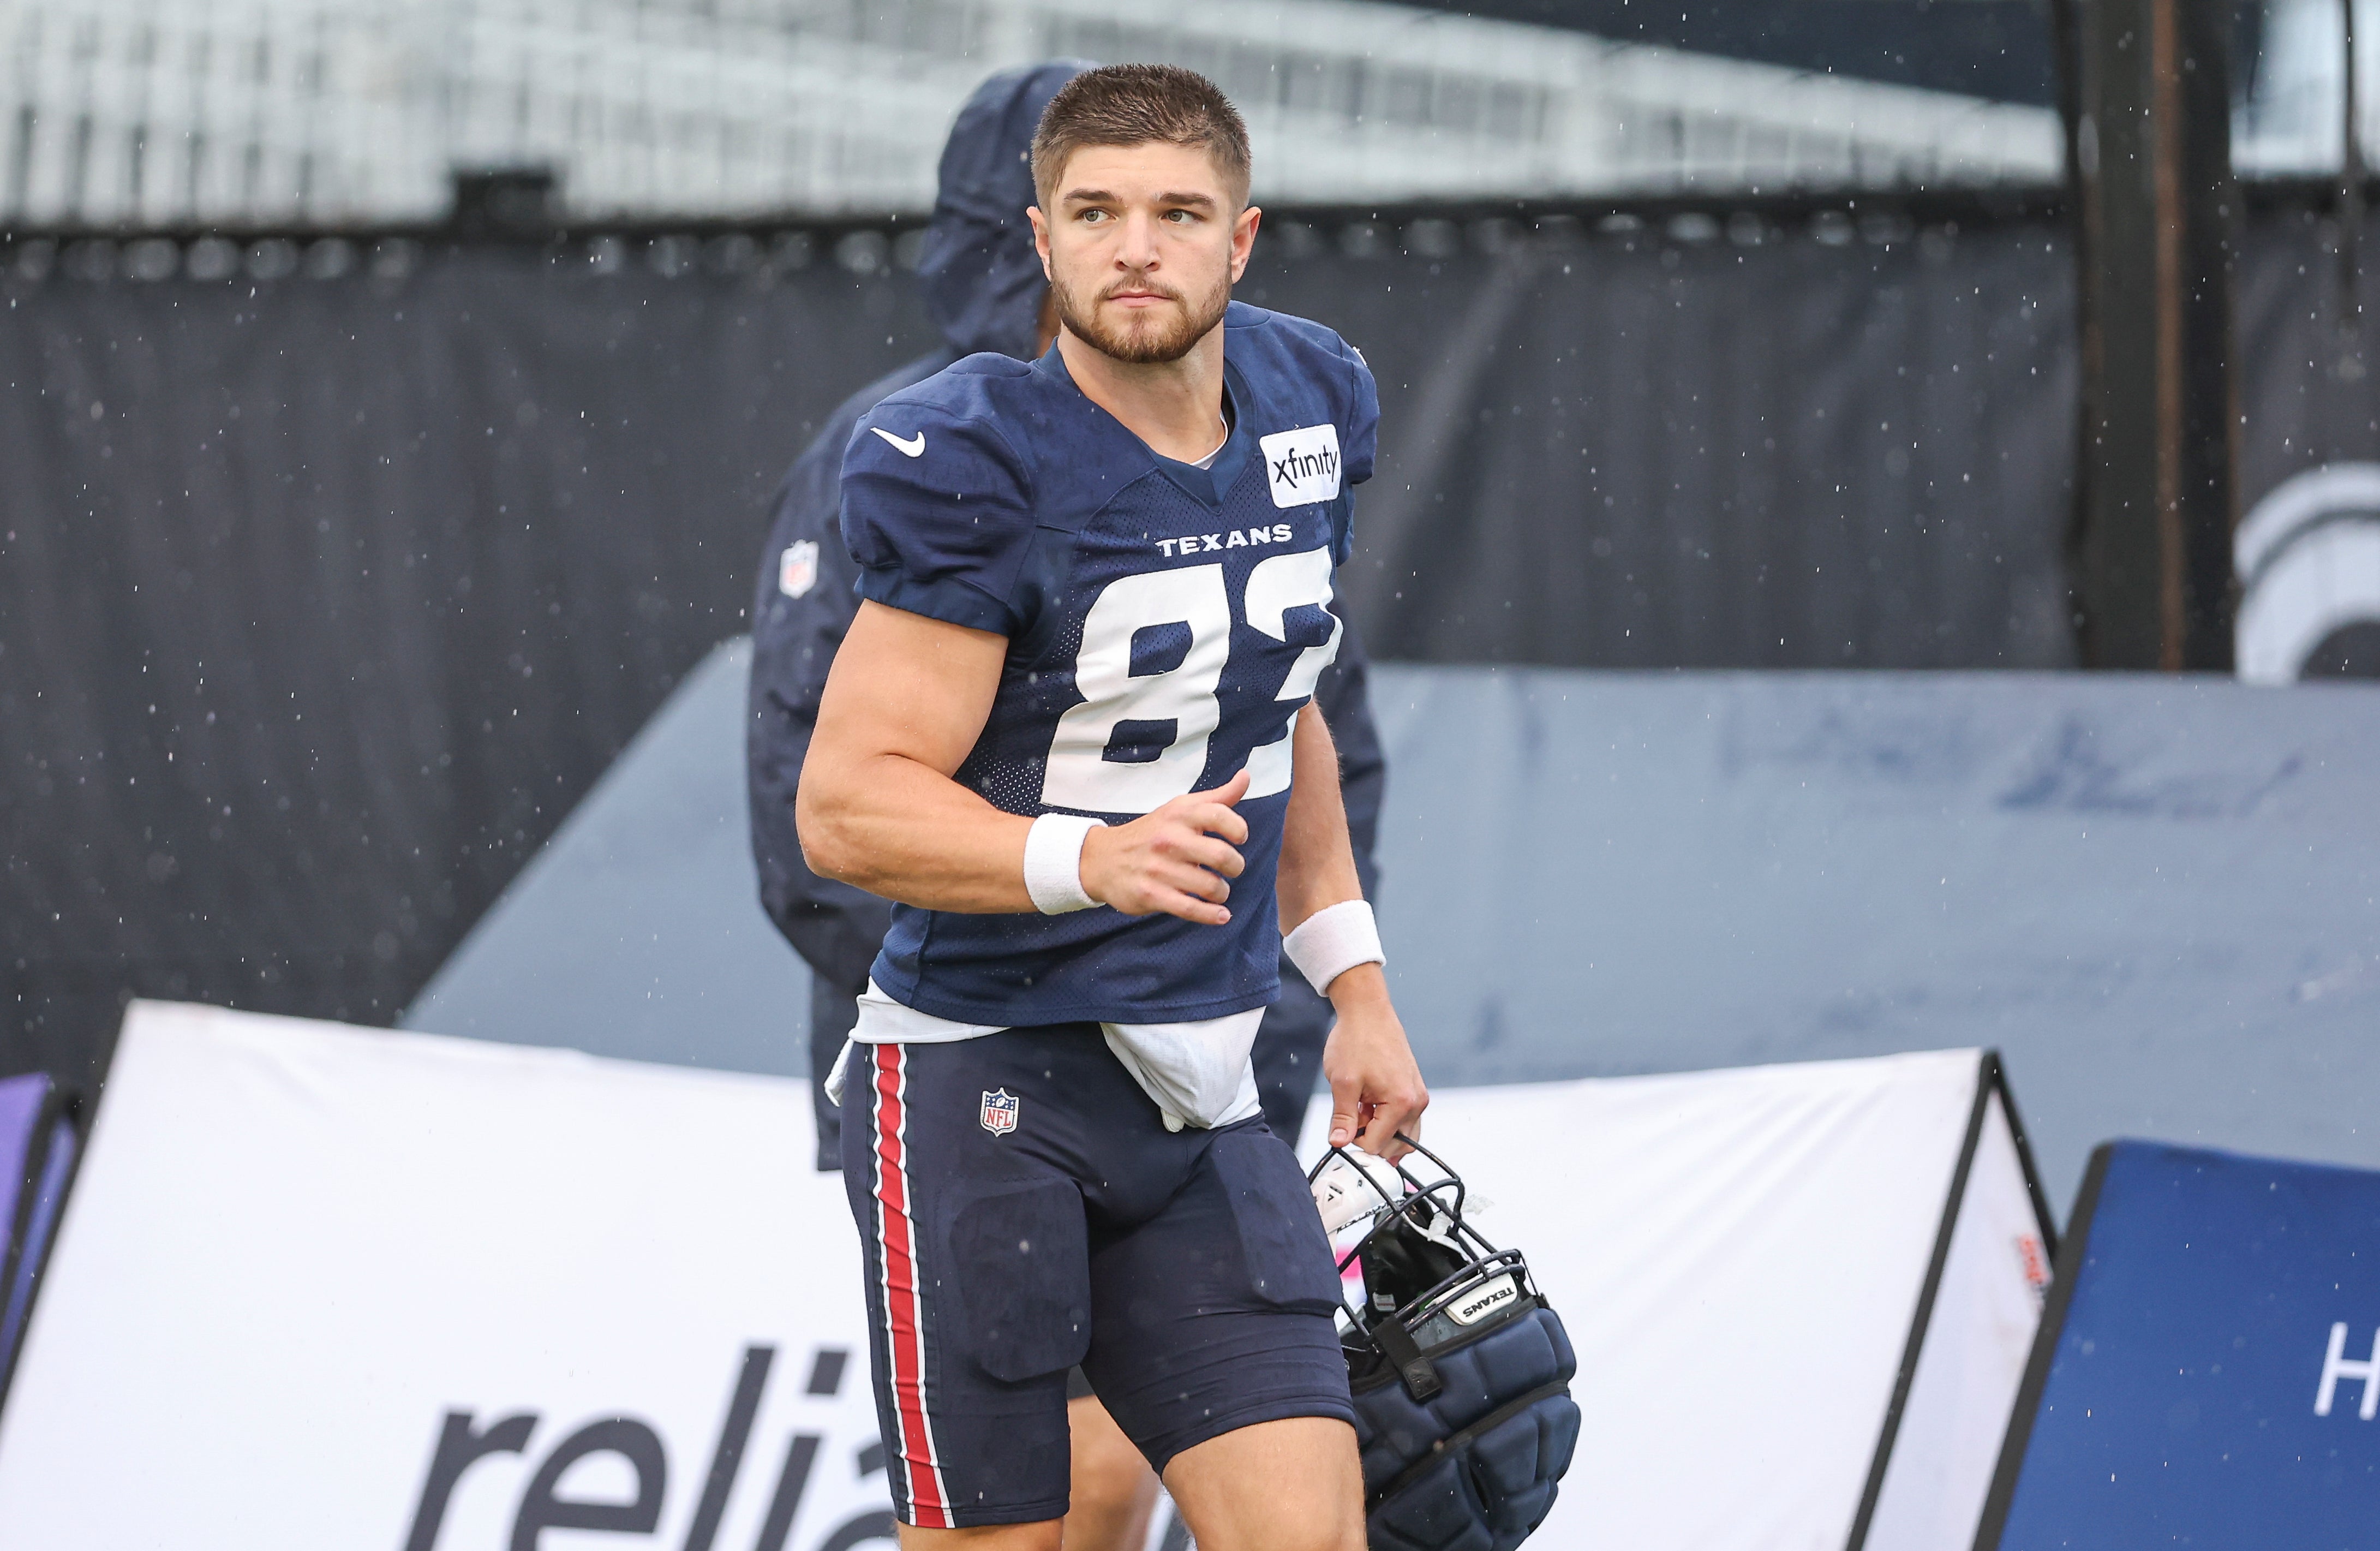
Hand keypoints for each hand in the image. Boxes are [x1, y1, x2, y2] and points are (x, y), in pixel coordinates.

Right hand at [1079, 769, 1249, 924]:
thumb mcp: (1179, 809)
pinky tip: (1221, 915)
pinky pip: (1191, 909)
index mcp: (1178, 815)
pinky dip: (1212, 915)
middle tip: (1231, 869)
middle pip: (1221, 855)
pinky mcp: (1151, 895)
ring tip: (1217, 890)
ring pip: (1210, 886)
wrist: (1102, 859)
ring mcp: (1159, 869)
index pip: (1219, 815)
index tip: (1239, 838)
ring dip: (1222, 892)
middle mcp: (1169, 839)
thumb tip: (1245, 776)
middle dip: (1236, 866)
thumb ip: (1217, 797)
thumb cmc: (1151, 833)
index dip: (1238, 829)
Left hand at [1320, 965, 1426, 1158]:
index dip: (1355, 1141)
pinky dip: (1386, 1120)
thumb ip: (1342, 1118)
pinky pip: (1404, 1120)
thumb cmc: (1357, 1040)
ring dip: (1379, 1130)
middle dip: (1370, 1137)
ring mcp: (1418, 1096)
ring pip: (1402, 1136)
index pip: (1377, 1146)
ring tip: (1361, 1108)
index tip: (1343, 1127)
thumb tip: (1339, 1143)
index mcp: (1402, 1102)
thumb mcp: (1343, 1082)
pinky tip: (1368, 1104)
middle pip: (1394, 1146)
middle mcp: (1416, 1102)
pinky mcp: (1414, 1090)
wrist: (1367, 1011)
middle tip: (1352, 1115)